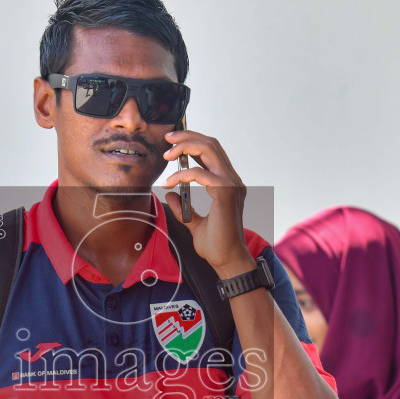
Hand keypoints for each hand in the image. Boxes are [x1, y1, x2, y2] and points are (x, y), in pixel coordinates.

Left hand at [160, 130, 252, 274]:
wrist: (227, 261)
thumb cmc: (216, 245)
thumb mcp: (194, 223)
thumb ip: (184, 207)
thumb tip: (171, 195)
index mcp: (228, 184)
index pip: (212, 152)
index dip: (192, 141)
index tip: (172, 144)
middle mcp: (232, 180)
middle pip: (211, 144)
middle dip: (187, 137)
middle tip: (167, 140)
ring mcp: (231, 185)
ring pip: (209, 150)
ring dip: (185, 147)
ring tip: (167, 155)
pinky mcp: (225, 194)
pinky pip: (201, 174)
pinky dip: (183, 174)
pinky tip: (170, 182)